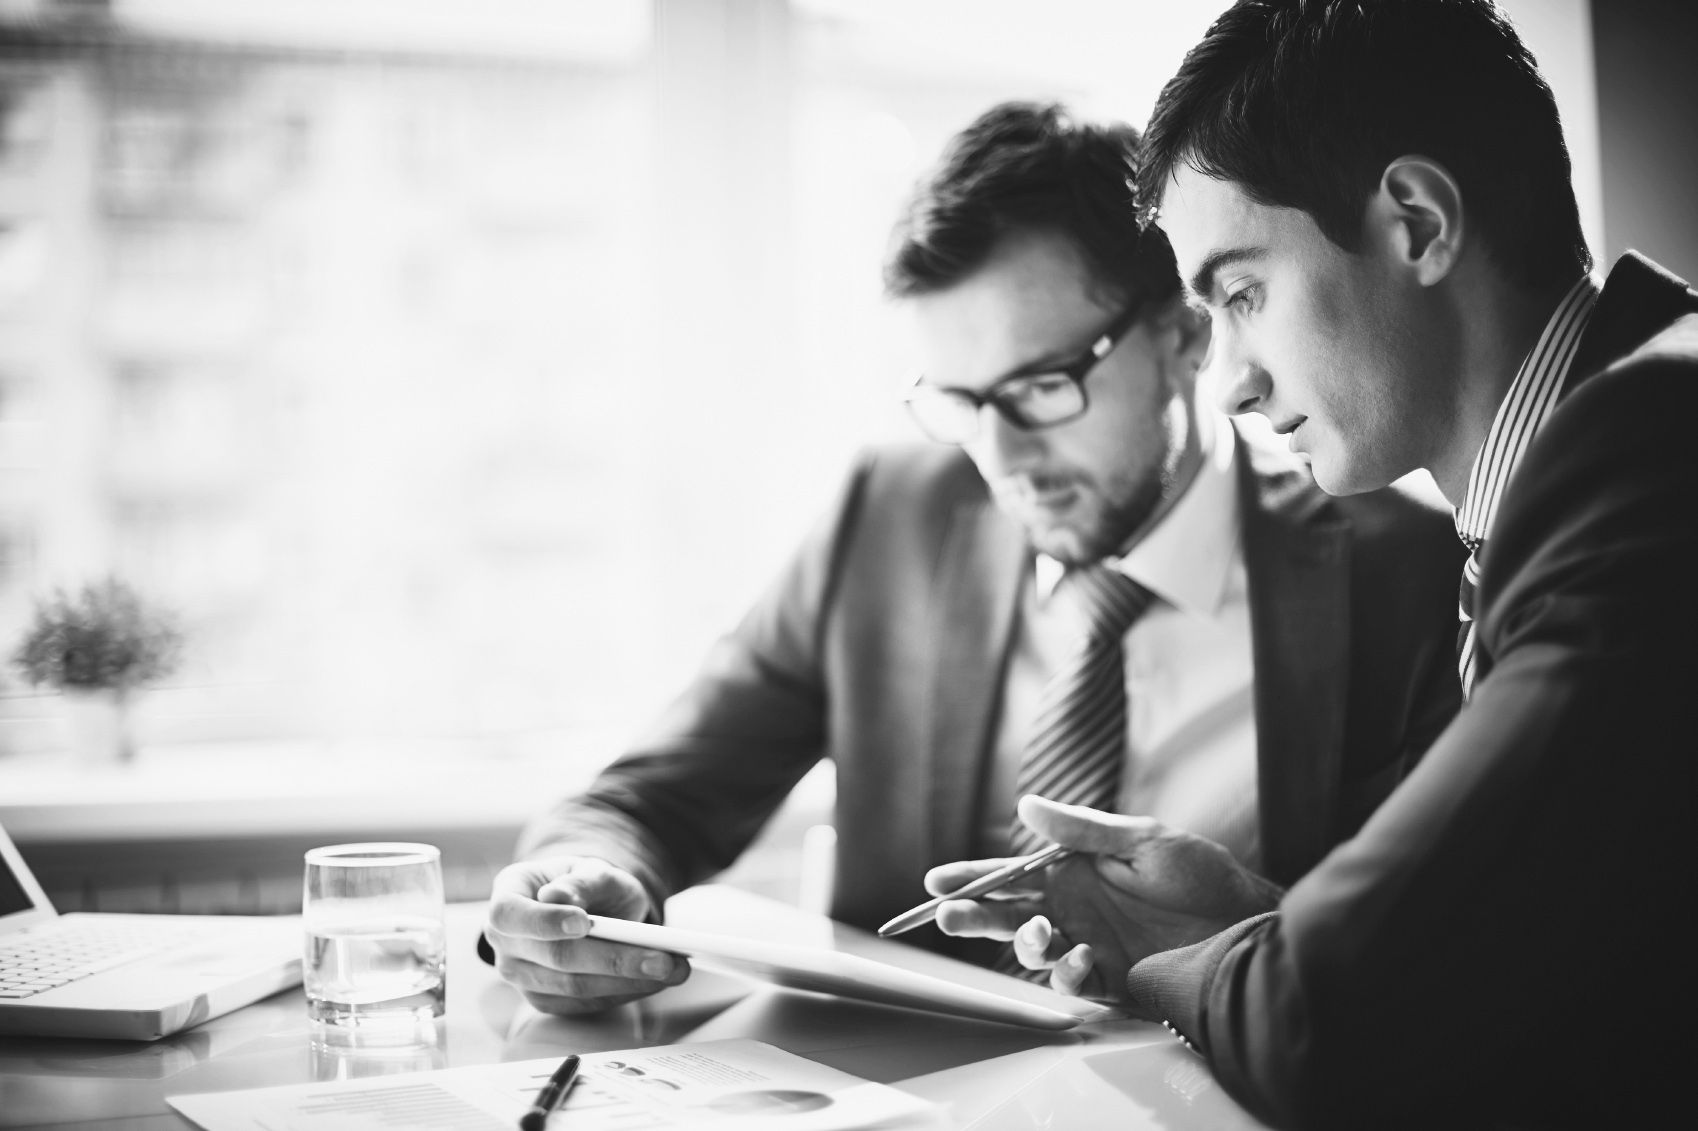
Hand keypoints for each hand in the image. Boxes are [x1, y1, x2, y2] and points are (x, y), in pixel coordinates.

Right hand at [484, 856, 689, 1013]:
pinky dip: (623, 993)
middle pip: (553, 957)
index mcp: (506, 897)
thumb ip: (580, 882)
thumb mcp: (591, 870)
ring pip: (573, 988)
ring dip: (628, 981)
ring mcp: (521, 976)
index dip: (544, 922)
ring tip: (672, 969)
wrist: (588, 908)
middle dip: (612, 959)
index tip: (584, 923)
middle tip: (663, 957)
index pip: (509, 914)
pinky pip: (584, 1005)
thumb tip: (556, 897)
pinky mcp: (545, 1000)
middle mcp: (505, 942)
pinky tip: (655, 980)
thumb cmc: (586, 884)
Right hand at [929, 796, 1281, 1000]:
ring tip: (1038, 936)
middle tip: (948, 916)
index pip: (1012, 874)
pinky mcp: (1111, 981)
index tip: (937, 882)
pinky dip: (1068, 974)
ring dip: (1024, 944)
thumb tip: (1026, 806)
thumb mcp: (1144, 839)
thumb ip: (1082, 829)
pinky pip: (1072, 983)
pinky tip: (1082, 959)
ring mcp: (1090, 945)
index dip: (973, 878)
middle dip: (974, 916)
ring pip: (1033, 951)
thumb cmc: (1202, 876)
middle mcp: (1075, 909)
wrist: (1247, 927)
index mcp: (1075, 871)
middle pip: (1008, 915)